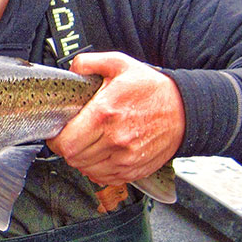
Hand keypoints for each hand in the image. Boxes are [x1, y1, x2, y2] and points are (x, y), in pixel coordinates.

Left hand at [46, 52, 184, 186]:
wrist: (186, 110)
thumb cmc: (153, 88)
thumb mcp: (120, 64)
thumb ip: (89, 62)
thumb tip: (72, 69)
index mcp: (105, 113)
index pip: (66, 142)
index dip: (56, 139)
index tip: (58, 132)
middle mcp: (115, 139)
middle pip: (74, 158)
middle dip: (67, 148)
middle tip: (72, 137)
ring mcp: (126, 158)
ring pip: (87, 170)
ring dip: (82, 159)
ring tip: (88, 144)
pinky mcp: (135, 170)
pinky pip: (105, 178)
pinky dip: (98, 169)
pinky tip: (102, 154)